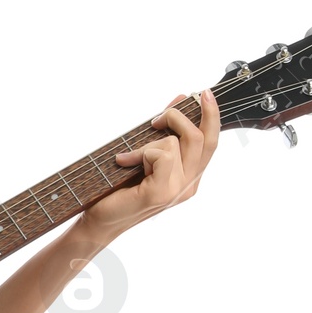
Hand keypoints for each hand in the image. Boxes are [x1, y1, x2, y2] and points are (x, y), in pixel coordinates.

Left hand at [66, 87, 219, 255]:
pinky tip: (124, 162)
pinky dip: (140, 152)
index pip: (212, 142)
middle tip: (156, 119)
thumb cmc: (119, 187)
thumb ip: (166, 130)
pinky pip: (163, 154)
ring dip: (149, 142)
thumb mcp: (146, 151)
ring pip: (178, 142)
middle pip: (203, 138)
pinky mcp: (162, 192)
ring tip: (130, 156)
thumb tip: (182, 98)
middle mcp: (190, 185)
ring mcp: (178, 191)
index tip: (203, 94)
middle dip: (179, 117)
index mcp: (191, 177)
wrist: (99, 219)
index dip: (212, 115)